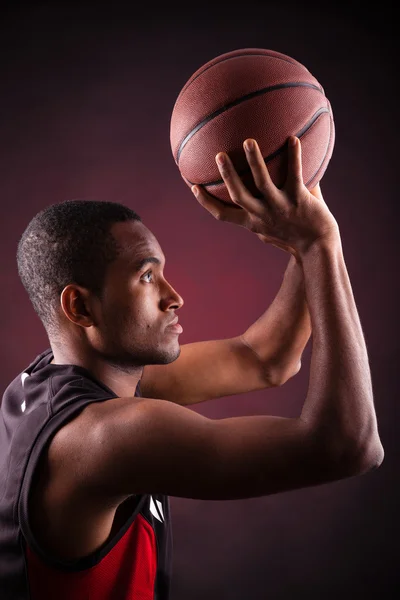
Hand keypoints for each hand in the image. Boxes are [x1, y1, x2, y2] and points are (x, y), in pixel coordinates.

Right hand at [192, 137, 338, 255]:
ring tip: (248, 141)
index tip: (193, 186)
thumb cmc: (294, 236)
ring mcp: (280, 207)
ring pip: (262, 182)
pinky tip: (293, 139)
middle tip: (219, 155)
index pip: (222, 214)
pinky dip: (294, 156)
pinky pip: (295, 174)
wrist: (317, 248)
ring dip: (254, 161)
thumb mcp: (272, 229)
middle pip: (237, 195)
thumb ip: (263, 211)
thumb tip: (257, 187)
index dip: (205, 202)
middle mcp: (262, 215)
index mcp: (252, 222)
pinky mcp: (299, 199)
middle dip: (227, 176)